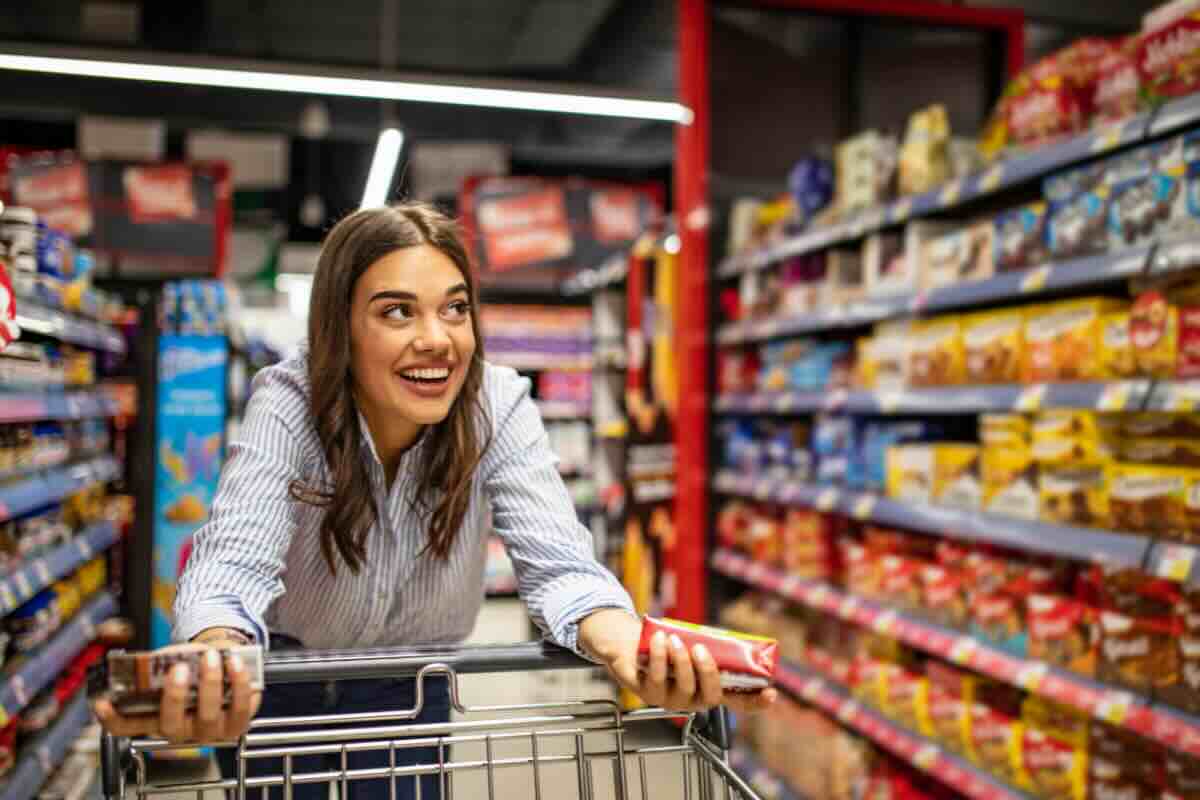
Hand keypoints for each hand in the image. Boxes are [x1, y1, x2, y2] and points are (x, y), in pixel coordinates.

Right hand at [92, 637, 260, 743]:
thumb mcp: (172, 660)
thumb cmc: (193, 664)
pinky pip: (240, 708)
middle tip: (178, 668)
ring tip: (211, 657)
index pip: (126, 727)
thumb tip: (160, 659)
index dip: (111, 719)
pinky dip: (239, 684)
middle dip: (174, 696)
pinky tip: (236, 664)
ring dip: (209, 684)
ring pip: (207, 716)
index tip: (102, 702)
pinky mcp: (237, 724)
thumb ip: (163, 662)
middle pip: (169, 724)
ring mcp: (209, 731)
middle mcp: (180, 730)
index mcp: (155, 717)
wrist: (224, 661)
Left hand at [578, 609, 777, 714]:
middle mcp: (693, 700)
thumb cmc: (669, 645)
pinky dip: (659, 657)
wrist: (632, 643)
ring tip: (675, 640)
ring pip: (683, 688)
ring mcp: (670, 700)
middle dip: (707, 672)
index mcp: (709, 689)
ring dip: (680, 661)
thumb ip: (710, 645)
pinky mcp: (648, 693)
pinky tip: (659, 640)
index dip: (756, 702)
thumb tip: (730, 637)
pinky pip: (657, 678)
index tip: (771, 693)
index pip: (739, 703)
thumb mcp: (693, 644)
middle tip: (700, 649)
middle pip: (710, 696)